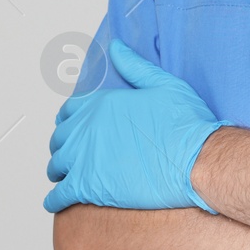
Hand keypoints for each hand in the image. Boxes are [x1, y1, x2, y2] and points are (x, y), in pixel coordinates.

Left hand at [43, 39, 231, 213]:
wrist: (195, 158)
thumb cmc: (184, 123)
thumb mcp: (162, 83)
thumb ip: (134, 66)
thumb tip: (115, 47)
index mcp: (100, 104)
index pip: (69, 111)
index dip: (70, 120)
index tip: (73, 128)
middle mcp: (85, 129)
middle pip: (60, 138)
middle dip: (63, 146)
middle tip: (71, 155)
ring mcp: (83, 159)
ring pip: (56, 166)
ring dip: (59, 171)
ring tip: (64, 178)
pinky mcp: (89, 187)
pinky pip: (59, 195)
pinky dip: (54, 200)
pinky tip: (56, 202)